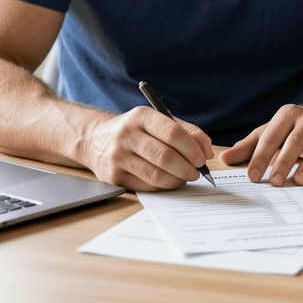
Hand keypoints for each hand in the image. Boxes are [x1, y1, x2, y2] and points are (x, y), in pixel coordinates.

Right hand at [84, 106, 213, 190]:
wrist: (94, 141)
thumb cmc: (135, 131)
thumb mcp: (157, 121)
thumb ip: (186, 131)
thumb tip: (207, 151)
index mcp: (140, 116)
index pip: (172, 132)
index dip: (192, 148)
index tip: (202, 158)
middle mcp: (126, 135)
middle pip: (165, 156)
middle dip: (188, 167)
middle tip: (197, 171)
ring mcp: (118, 157)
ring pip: (157, 175)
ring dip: (178, 180)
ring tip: (185, 177)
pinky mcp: (113, 177)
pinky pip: (147, 186)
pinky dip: (164, 186)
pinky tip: (169, 181)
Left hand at [219, 103, 302, 185]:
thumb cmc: (296, 127)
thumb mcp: (273, 132)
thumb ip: (250, 146)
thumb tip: (224, 158)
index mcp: (287, 114)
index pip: (271, 137)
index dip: (261, 157)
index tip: (252, 176)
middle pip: (295, 140)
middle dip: (284, 162)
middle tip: (275, 182)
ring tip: (299, 181)